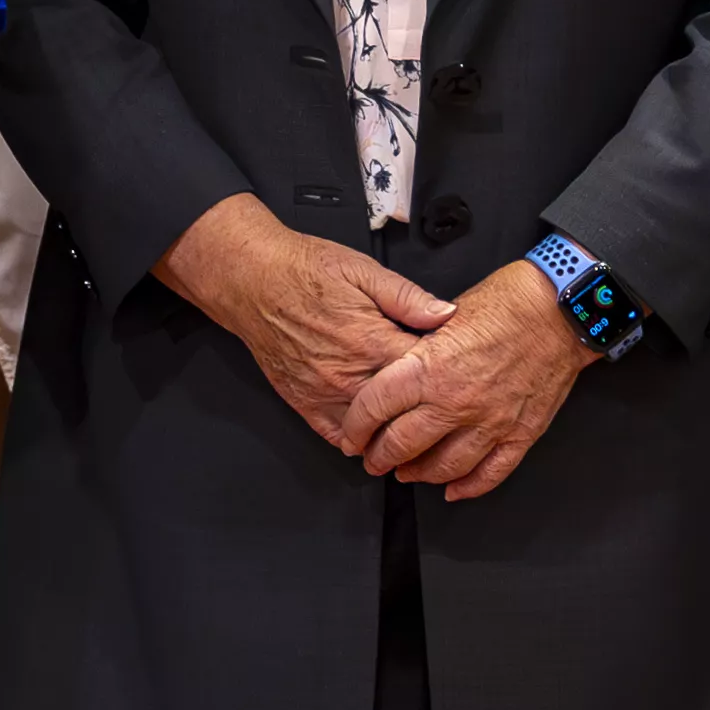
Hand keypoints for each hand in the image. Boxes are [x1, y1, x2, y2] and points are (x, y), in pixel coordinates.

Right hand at [155, 194, 452, 444]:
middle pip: (403, 409)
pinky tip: (375, 436)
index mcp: (372, 340)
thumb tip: (448, 314)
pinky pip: (336, 435)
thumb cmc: (305, 269)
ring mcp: (325, 393)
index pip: (425, 372)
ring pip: (373, 431)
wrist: (250, 279)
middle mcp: (350, 375)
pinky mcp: (303, 402)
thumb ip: (408, 298)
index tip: (459, 372)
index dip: (447, 373)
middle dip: (426, 409)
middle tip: (446, 407)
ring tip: (418, 430)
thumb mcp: (364, 270)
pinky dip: (358, 440)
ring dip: (396, 432)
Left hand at [335, 261, 590, 499]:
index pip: (375, 408)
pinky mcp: (520, 434)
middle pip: (402, 445)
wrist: (561, 310)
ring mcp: (489, 423)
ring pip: (443, 468)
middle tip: (372, 461)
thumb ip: (416, 348)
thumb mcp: (443, 314)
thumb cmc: (505, 302)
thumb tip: (394, 368)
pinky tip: (452, 489)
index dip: (356, 427)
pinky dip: (468, 487)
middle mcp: (455, 402)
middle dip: (379, 458)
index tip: (351, 435)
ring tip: (407, 473)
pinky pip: (489, 474)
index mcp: (429, 368)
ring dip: (419, 475)